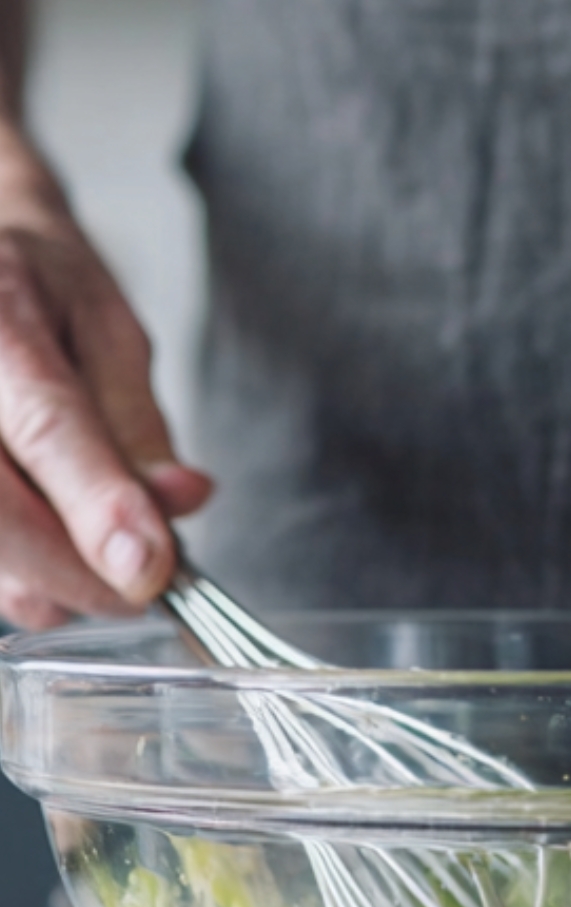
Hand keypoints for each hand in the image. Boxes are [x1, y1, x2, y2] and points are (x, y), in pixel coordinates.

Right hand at [0, 126, 210, 628]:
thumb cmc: (40, 295)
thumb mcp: (108, 332)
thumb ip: (136, 420)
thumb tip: (180, 499)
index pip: (46, 426)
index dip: (98, 505)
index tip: (151, 568)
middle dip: (80, 570)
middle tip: (148, 580)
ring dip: (53, 581)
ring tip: (106, 552)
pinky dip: (25, 576)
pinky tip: (58, 548)